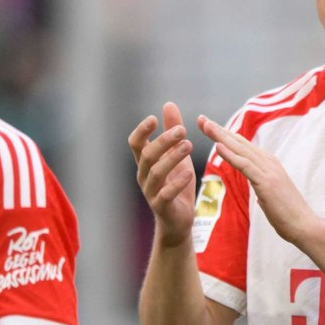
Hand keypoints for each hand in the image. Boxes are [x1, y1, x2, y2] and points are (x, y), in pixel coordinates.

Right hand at [130, 104, 197, 247]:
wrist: (178, 220)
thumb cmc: (176, 184)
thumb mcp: (177, 155)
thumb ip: (171, 130)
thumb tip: (168, 104)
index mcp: (145, 162)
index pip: (135, 144)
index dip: (142, 131)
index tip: (153, 119)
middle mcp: (144, 176)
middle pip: (148, 155)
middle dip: (164, 141)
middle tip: (182, 130)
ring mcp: (151, 192)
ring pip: (157, 173)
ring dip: (172, 158)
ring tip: (189, 145)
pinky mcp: (162, 207)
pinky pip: (166, 194)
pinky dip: (177, 183)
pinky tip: (189, 174)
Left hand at [197, 116, 319, 246]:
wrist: (304, 226)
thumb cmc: (289, 216)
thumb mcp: (273, 199)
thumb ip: (265, 192)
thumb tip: (261, 197)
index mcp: (270, 165)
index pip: (244, 146)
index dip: (225, 136)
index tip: (209, 127)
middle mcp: (269, 162)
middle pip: (240, 142)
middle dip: (219, 130)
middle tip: (201, 119)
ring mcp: (269, 171)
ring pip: (240, 149)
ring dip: (221, 136)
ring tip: (206, 125)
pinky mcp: (266, 181)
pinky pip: (245, 165)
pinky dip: (230, 154)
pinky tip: (217, 146)